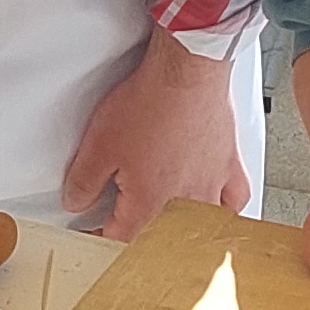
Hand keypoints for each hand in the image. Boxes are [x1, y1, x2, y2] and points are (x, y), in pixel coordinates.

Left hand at [60, 31, 245, 242]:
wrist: (187, 72)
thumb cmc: (151, 104)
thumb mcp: (99, 145)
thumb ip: (84, 181)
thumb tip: (76, 202)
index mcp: (150, 203)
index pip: (122, 237)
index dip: (101, 235)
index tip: (95, 229)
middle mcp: (185, 202)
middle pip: (162, 234)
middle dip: (142, 231)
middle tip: (126, 217)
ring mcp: (212, 185)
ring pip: (200, 222)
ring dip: (181, 225)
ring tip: (166, 217)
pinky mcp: (229, 165)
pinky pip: (234, 200)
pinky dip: (224, 206)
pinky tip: (215, 204)